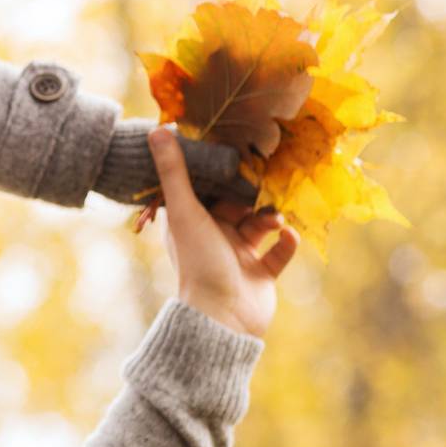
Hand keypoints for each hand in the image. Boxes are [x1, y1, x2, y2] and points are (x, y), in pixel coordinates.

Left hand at [148, 126, 298, 338]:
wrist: (223, 316)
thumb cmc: (199, 261)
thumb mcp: (185, 211)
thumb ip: (173, 172)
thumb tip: (156, 130)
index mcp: (191, 223)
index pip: (207, 190)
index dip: (220, 173)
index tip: (238, 151)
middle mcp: (213, 237)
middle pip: (237, 206)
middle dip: (253, 195)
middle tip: (268, 180)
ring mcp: (239, 256)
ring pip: (260, 225)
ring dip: (270, 217)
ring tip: (274, 218)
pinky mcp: (262, 275)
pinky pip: (279, 253)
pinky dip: (286, 243)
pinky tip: (288, 235)